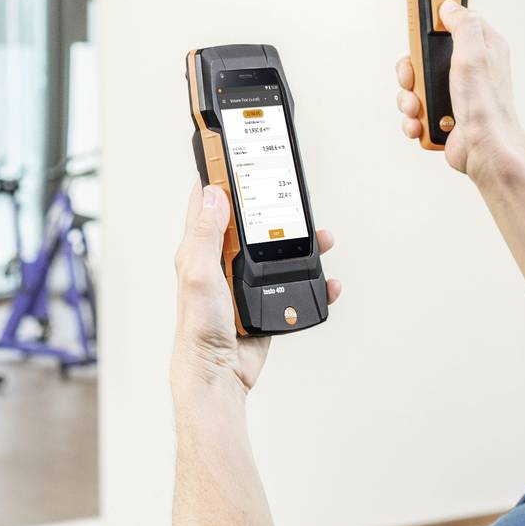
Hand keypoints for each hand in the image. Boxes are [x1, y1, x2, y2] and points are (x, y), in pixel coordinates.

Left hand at [173, 183, 338, 394]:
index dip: (219, 175)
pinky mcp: (266, 301)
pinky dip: (313, 280)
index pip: (208, 202)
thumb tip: (212, 194)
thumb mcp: (198, 273)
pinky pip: (294, 284)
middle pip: (252, 223)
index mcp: (201, 249)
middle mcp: (222, 261)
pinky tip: (327, 279)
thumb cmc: (199, 327)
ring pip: (278, 251)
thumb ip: (206, 234)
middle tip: (293, 194)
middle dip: (275, 207)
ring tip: (321, 237)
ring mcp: (246, 281)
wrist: (219, 372)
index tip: (233, 153)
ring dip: (302, 243)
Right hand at [394, 0, 524, 188]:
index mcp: (481, 48)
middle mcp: (468, 68)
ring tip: (418, 108)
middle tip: (413, 80)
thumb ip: (462, 25)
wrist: (486, 153)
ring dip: (410, 98)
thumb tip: (449, 6)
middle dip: (411, 72)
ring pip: (416, 85)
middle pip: (423, 56)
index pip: (451, 23)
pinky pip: (416, 109)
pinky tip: (422, 123)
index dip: (431, 23)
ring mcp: (454, 92)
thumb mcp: (474, 55)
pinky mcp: (443, 114)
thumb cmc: (488, 109)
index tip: (417, 27)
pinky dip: (414, 118)